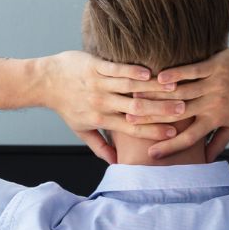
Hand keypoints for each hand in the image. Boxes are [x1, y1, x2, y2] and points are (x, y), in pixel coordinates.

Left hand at [42, 51, 187, 162]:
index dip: (153, 131)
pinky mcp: (94, 66)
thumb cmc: (66, 106)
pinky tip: (149, 72)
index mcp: (101, 119)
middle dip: (160, 110)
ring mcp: (98, 83)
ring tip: (174, 89)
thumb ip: (100, 146)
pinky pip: (116, 69)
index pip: (131, 128)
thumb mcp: (81, 130)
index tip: (174, 133)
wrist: (45, 82)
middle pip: (135, 109)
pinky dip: (133, 71)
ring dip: (152, 89)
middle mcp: (101, 103)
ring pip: (129, 88)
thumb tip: (115, 163)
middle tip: (183, 110)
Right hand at [134, 47, 228, 161]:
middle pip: (179, 115)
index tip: (151, 154)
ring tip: (137, 99)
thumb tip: (207, 161)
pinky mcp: (215, 65)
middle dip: (154, 119)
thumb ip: (218, 141)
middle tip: (130, 121)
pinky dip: (176, 74)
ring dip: (158, 96)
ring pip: (182, 93)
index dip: (170, 146)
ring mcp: (214, 84)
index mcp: (215, 119)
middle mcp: (213, 104)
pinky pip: (193, 71)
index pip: (190, 137)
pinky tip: (159, 76)